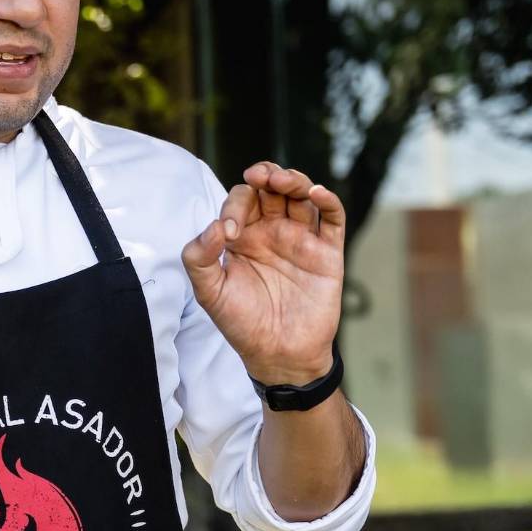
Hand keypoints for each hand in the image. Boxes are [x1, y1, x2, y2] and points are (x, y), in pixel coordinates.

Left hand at [182, 161, 344, 385]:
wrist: (278, 354)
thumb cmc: (242, 324)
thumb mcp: (209, 293)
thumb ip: (199, 258)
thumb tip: (214, 227)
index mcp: (244, 237)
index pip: (242, 201)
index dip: (235, 206)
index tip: (230, 231)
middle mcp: (273, 232)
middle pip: (273, 189)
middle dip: (266, 175)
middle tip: (259, 176)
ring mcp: (301, 239)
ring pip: (302, 196)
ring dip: (294, 180)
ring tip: (282, 179)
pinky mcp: (327, 252)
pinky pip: (332, 218)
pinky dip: (328, 201)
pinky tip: (317, 193)